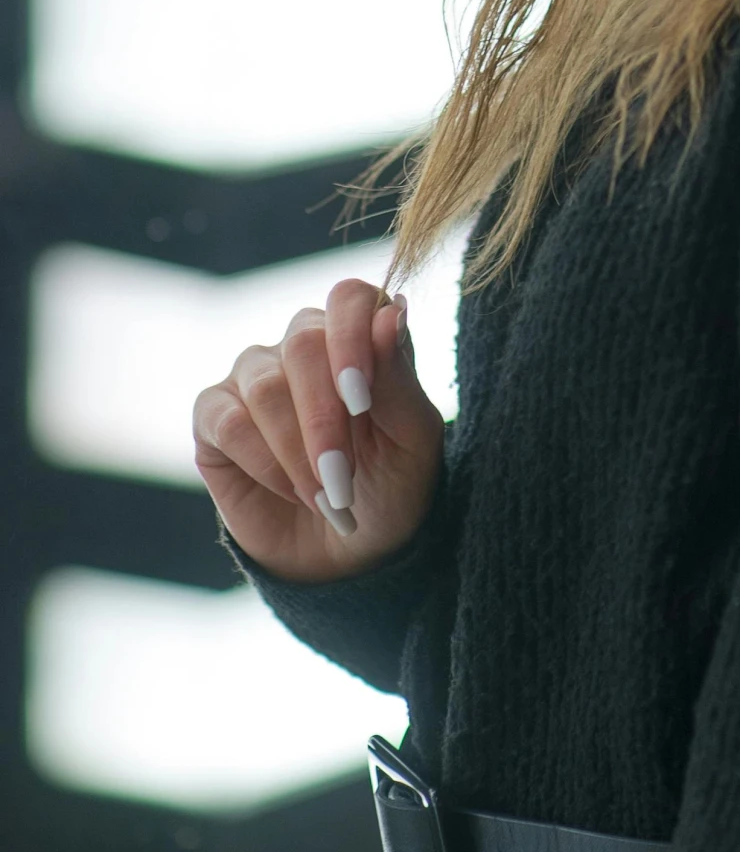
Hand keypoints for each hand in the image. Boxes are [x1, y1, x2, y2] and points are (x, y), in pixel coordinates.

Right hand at [193, 278, 444, 581]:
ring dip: (298, 451)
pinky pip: (228, 423)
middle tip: (343, 478)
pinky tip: (291, 491)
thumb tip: (392, 311)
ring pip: (265, 386)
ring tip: (326, 496)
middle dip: (325, 419)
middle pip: (303, 343)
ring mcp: (255, 376)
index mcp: (361, 335)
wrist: (349, 553)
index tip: (362, 401)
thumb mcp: (412, 440)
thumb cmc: (391, 485)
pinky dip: (264, 464)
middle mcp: (304, 344)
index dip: (353, 338)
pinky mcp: (215, 416)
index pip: (349, 298)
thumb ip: (398, 377)